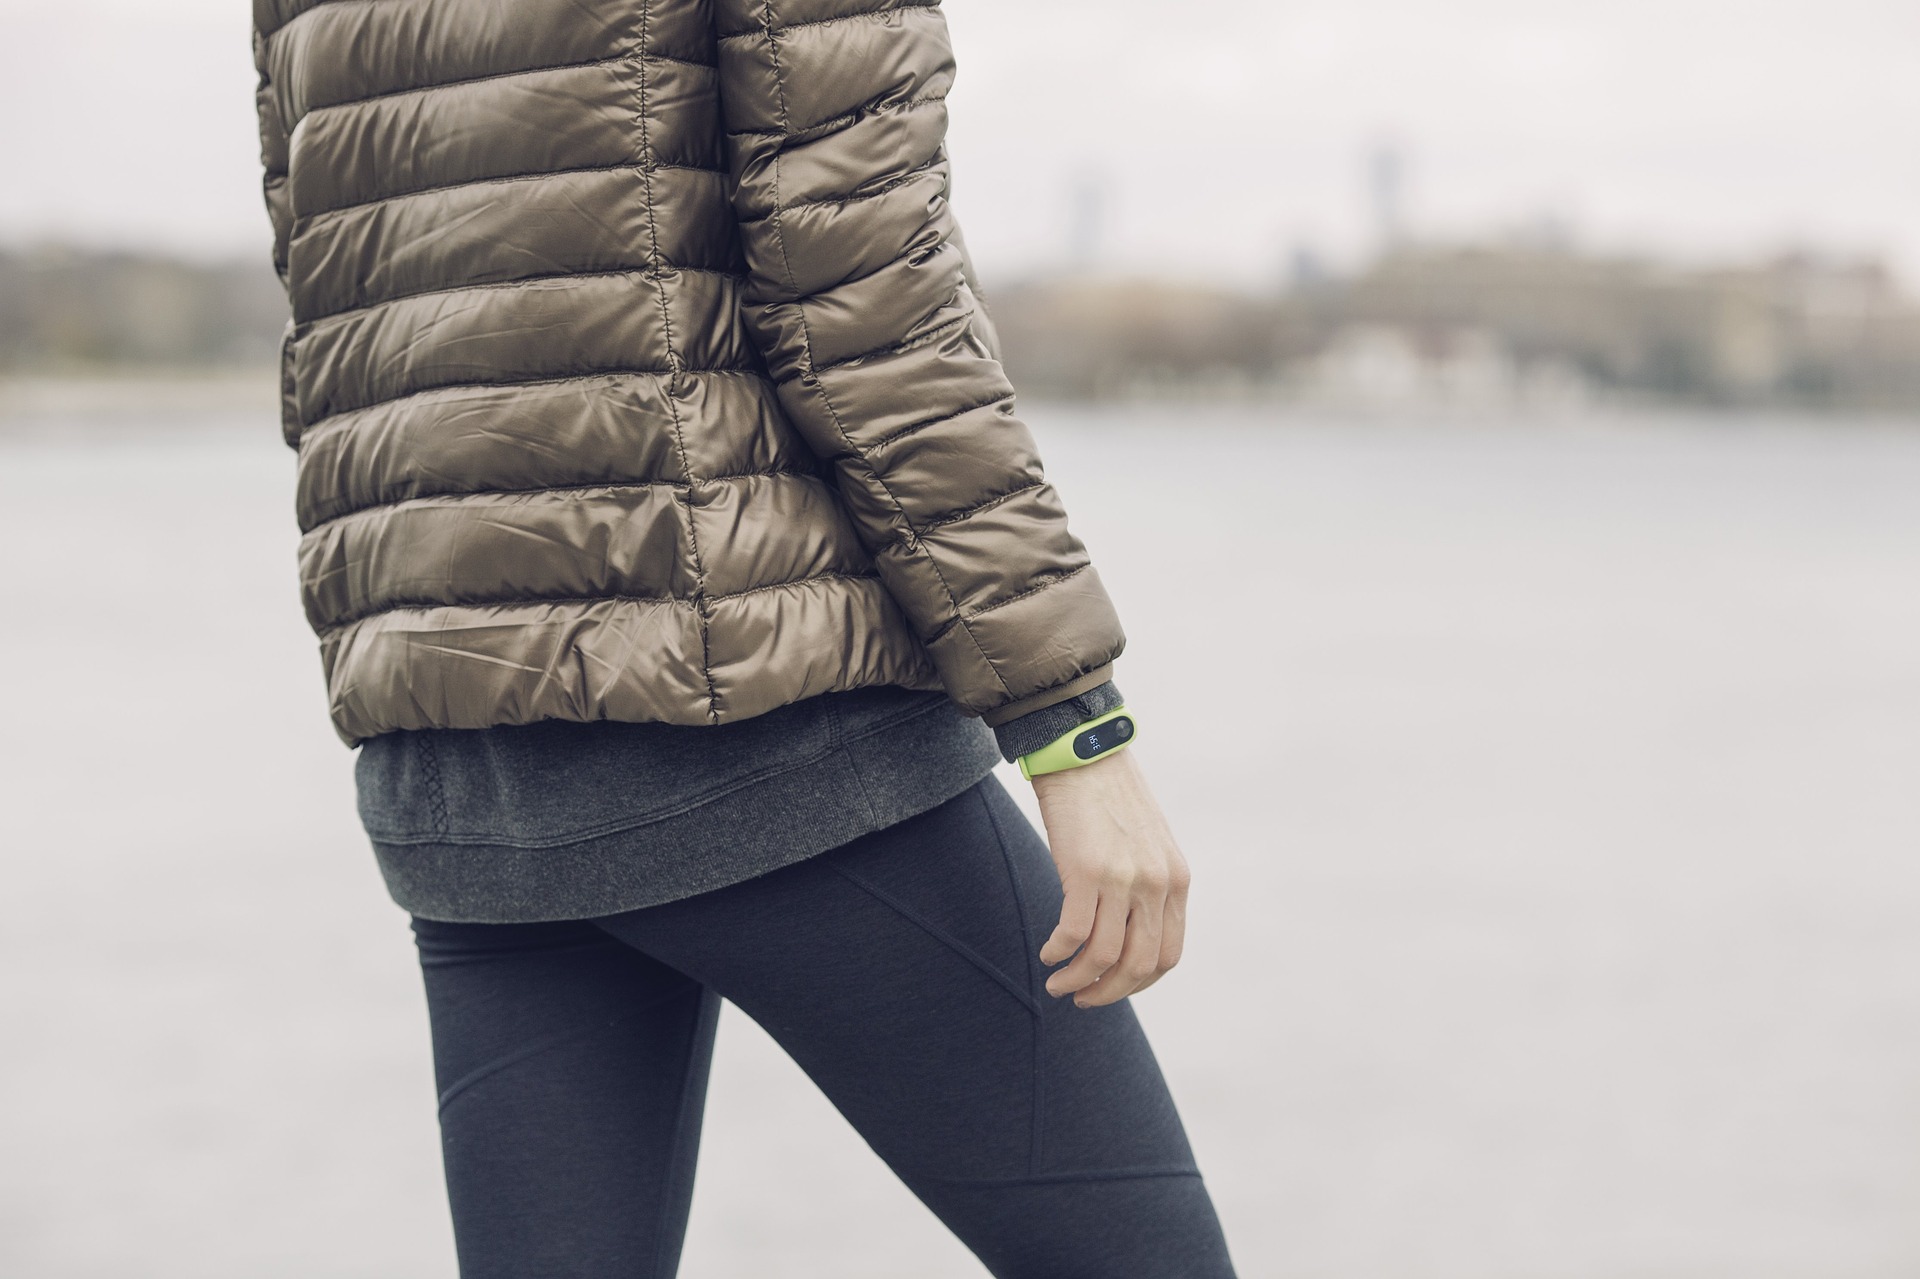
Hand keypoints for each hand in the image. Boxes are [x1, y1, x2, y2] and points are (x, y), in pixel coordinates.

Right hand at [1031, 748, 1190, 1007]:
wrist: (1085, 754)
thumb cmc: (1109, 799)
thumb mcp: (1147, 846)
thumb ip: (1147, 887)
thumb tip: (1127, 933)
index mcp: (1177, 881)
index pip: (1168, 955)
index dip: (1138, 983)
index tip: (1112, 987)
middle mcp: (1157, 884)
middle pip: (1139, 965)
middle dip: (1108, 993)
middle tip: (1082, 998)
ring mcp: (1124, 878)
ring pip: (1104, 957)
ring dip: (1078, 980)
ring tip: (1058, 982)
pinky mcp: (1086, 871)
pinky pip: (1073, 934)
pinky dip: (1059, 953)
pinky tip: (1048, 952)